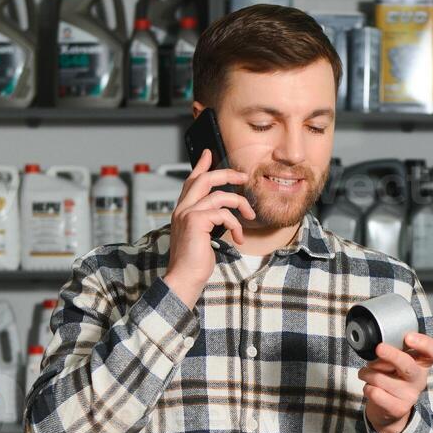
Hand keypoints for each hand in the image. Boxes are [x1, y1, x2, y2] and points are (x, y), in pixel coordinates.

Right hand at [165, 148, 255, 306]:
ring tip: (249, 216)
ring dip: (240, 204)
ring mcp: (188, 213)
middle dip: (226, 174)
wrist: (184, 278)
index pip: (191, 182)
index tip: (208, 153)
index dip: (201, 166)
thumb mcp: (201, 237)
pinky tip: (238, 238)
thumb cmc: (194, 262)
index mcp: (182, 211)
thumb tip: (221, 215)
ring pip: (220, 196)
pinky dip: (235, 225)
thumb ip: (207, 222)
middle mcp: (182, 209)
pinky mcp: (196, 221)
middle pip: (205, 179)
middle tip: (243, 177)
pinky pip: (223, 214)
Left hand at [358, 332, 432, 432]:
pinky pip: (375, 392)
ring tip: (367, 374)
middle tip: (379, 348)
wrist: (388, 409)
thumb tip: (379, 344)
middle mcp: (419, 379)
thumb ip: (394, 350)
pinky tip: (370, 387)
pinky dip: (367, 387)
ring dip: (367, 373)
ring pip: (381, 378)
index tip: (408, 337)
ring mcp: (410, 395)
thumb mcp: (397, 361)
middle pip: (408, 366)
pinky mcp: (398, 408)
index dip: (424, 343)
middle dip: (392, 355)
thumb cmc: (391, 377)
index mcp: (422, 363)